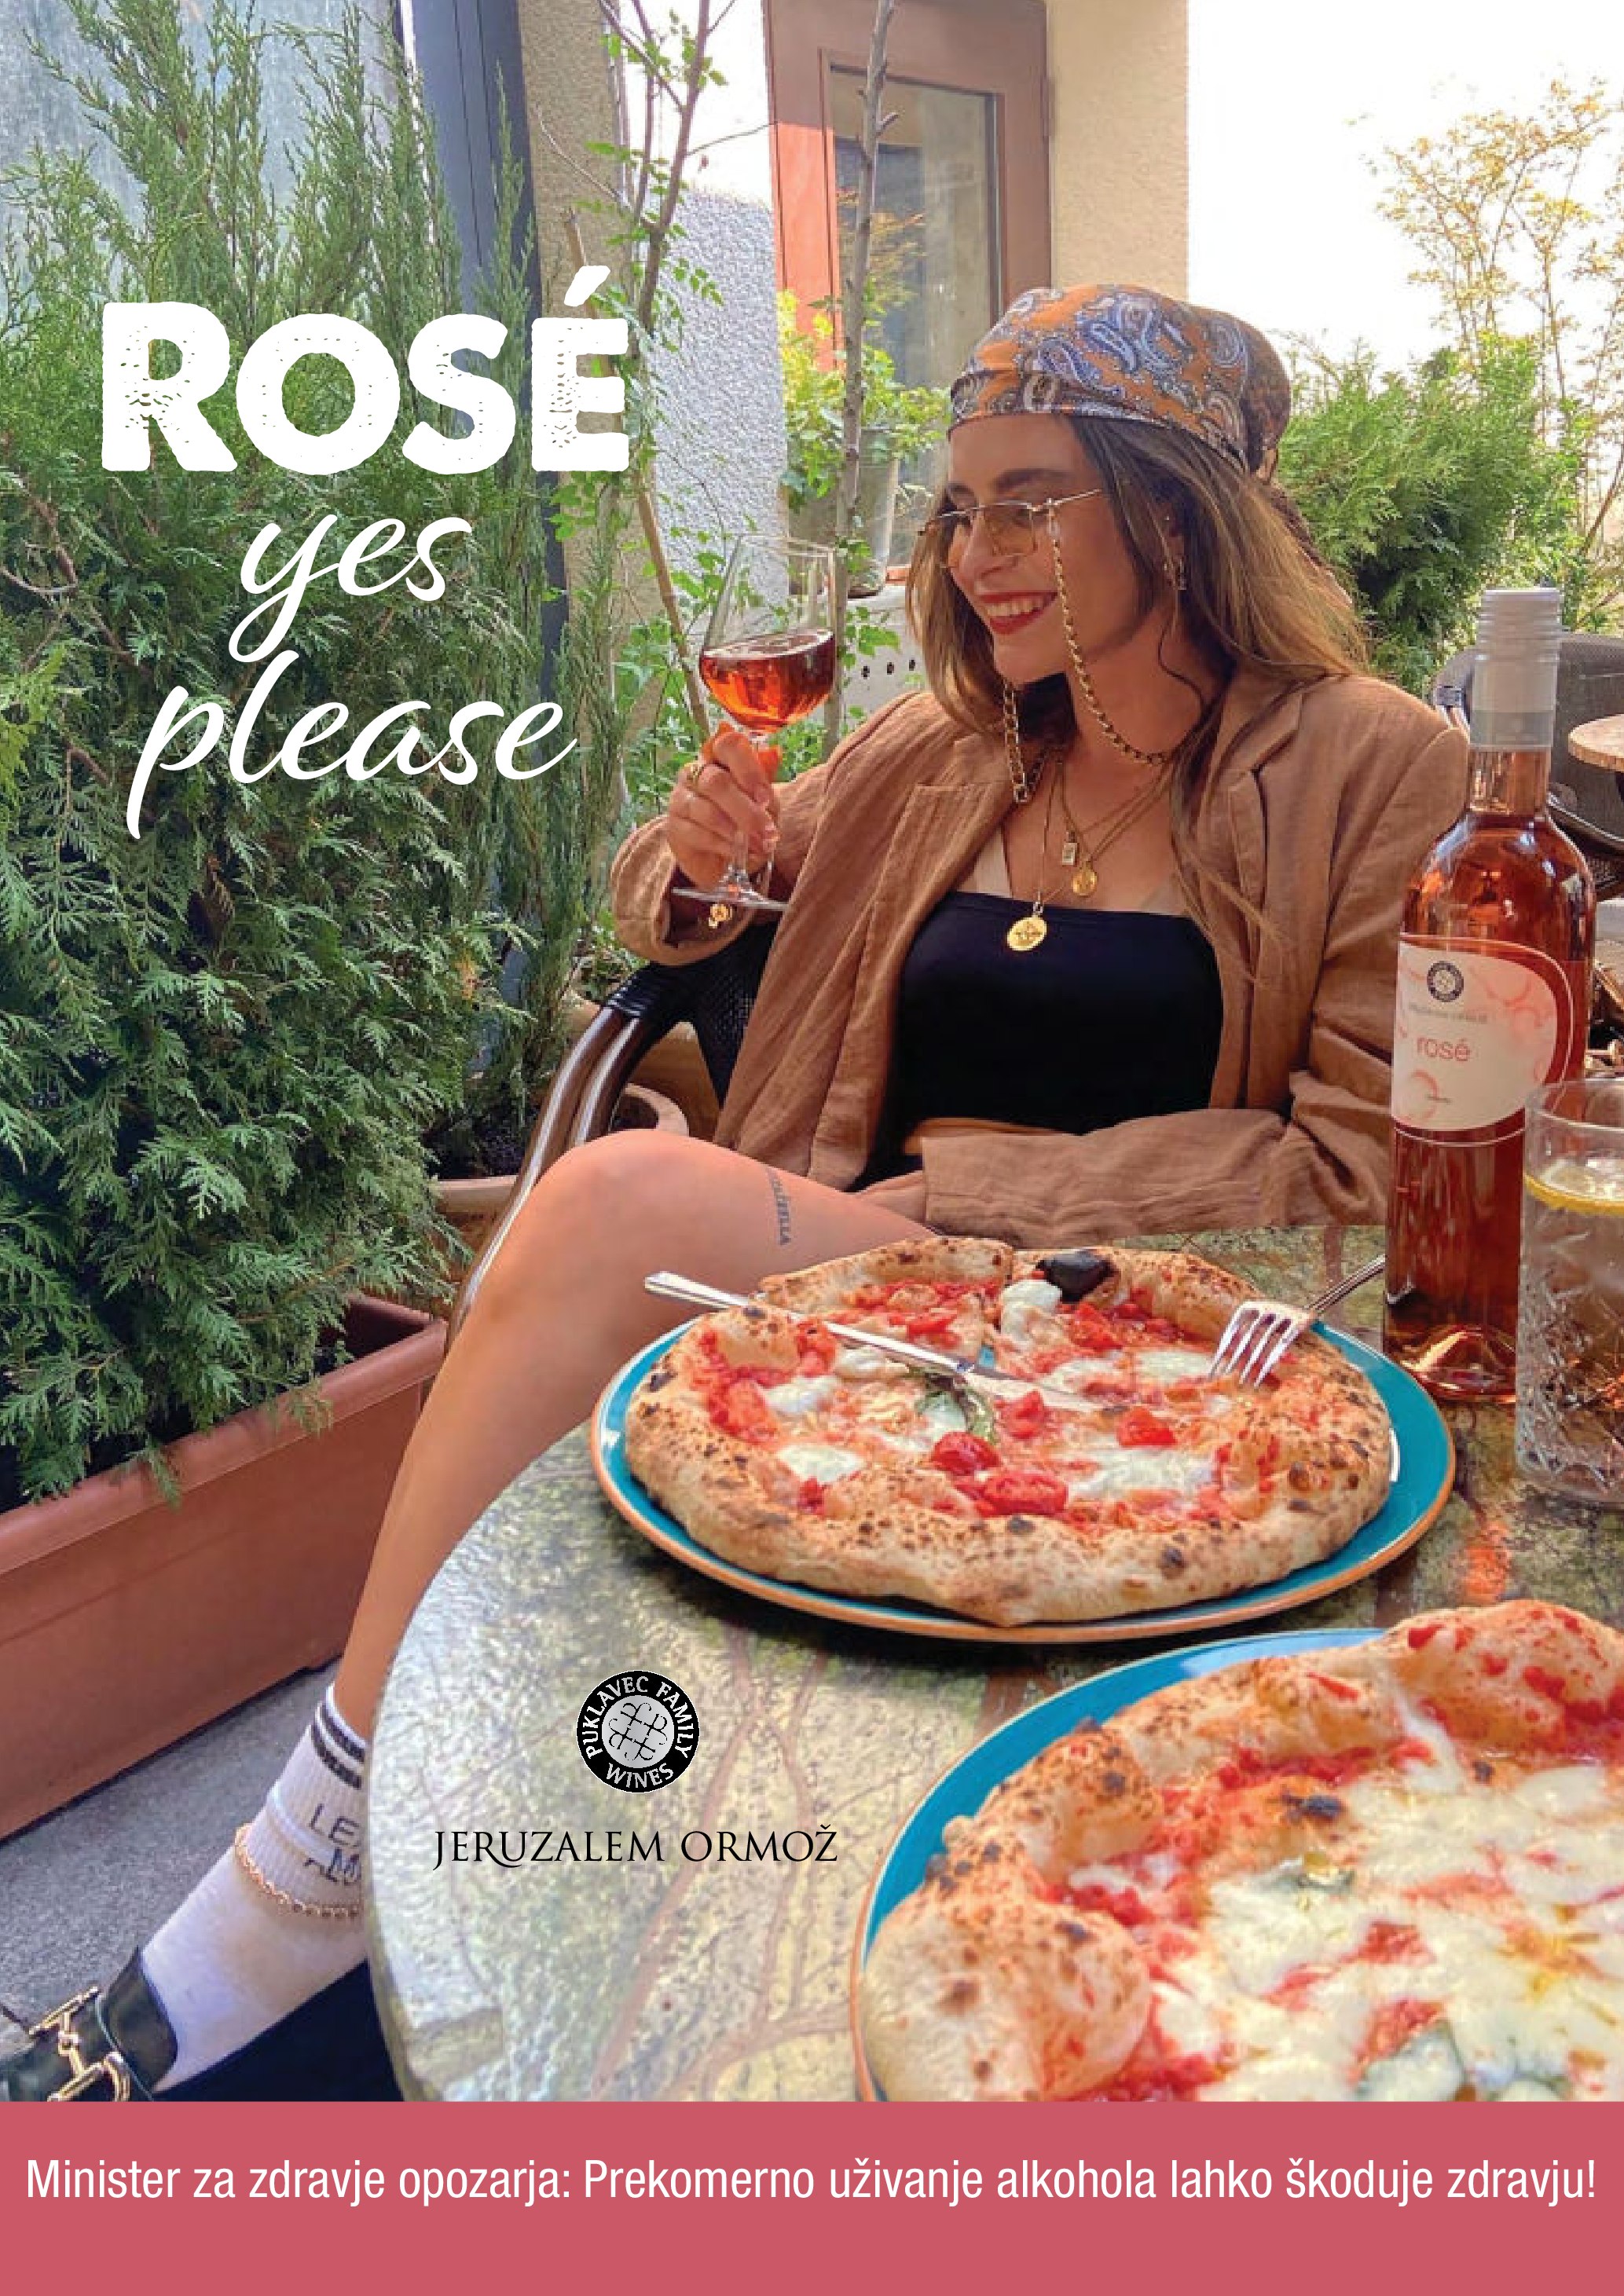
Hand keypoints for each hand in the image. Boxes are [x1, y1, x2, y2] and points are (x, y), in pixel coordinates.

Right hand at [664, 727, 781, 887]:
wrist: (716, 853)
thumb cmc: (741, 818)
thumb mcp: (760, 805)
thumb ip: (763, 800)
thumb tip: (765, 808)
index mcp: (720, 757)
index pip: (729, 746)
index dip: (749, 771)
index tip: (765, 799)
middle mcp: (695, 772)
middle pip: (716, 782)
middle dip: (746, 810)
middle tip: (767, 831)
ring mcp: (680, 797)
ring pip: (707, 811)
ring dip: (737, 831)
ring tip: (758, 846)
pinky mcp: (673, 825)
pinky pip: (699, 834)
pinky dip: (723, 845)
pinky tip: (738, 853)